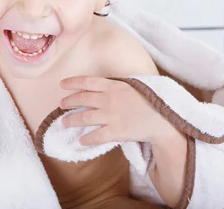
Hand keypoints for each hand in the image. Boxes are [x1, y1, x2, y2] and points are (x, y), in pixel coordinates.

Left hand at [59, 76, 176, 145]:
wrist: (162, 119)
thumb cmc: (151, 100)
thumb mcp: (133, 85)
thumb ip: (117, 85)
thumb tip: (104, 85)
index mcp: (114, 86)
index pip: (87, 82)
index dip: (72, 82)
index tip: (61, 85)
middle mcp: (108, 100)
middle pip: (82, 99)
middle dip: (68, 102)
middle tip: (60, 104)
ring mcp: (111, 116)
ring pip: (84, 118)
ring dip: (71, 120)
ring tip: (64, 122)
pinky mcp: (115, 132)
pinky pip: (96, 136)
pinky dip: (86, 139)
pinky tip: (80, 141)